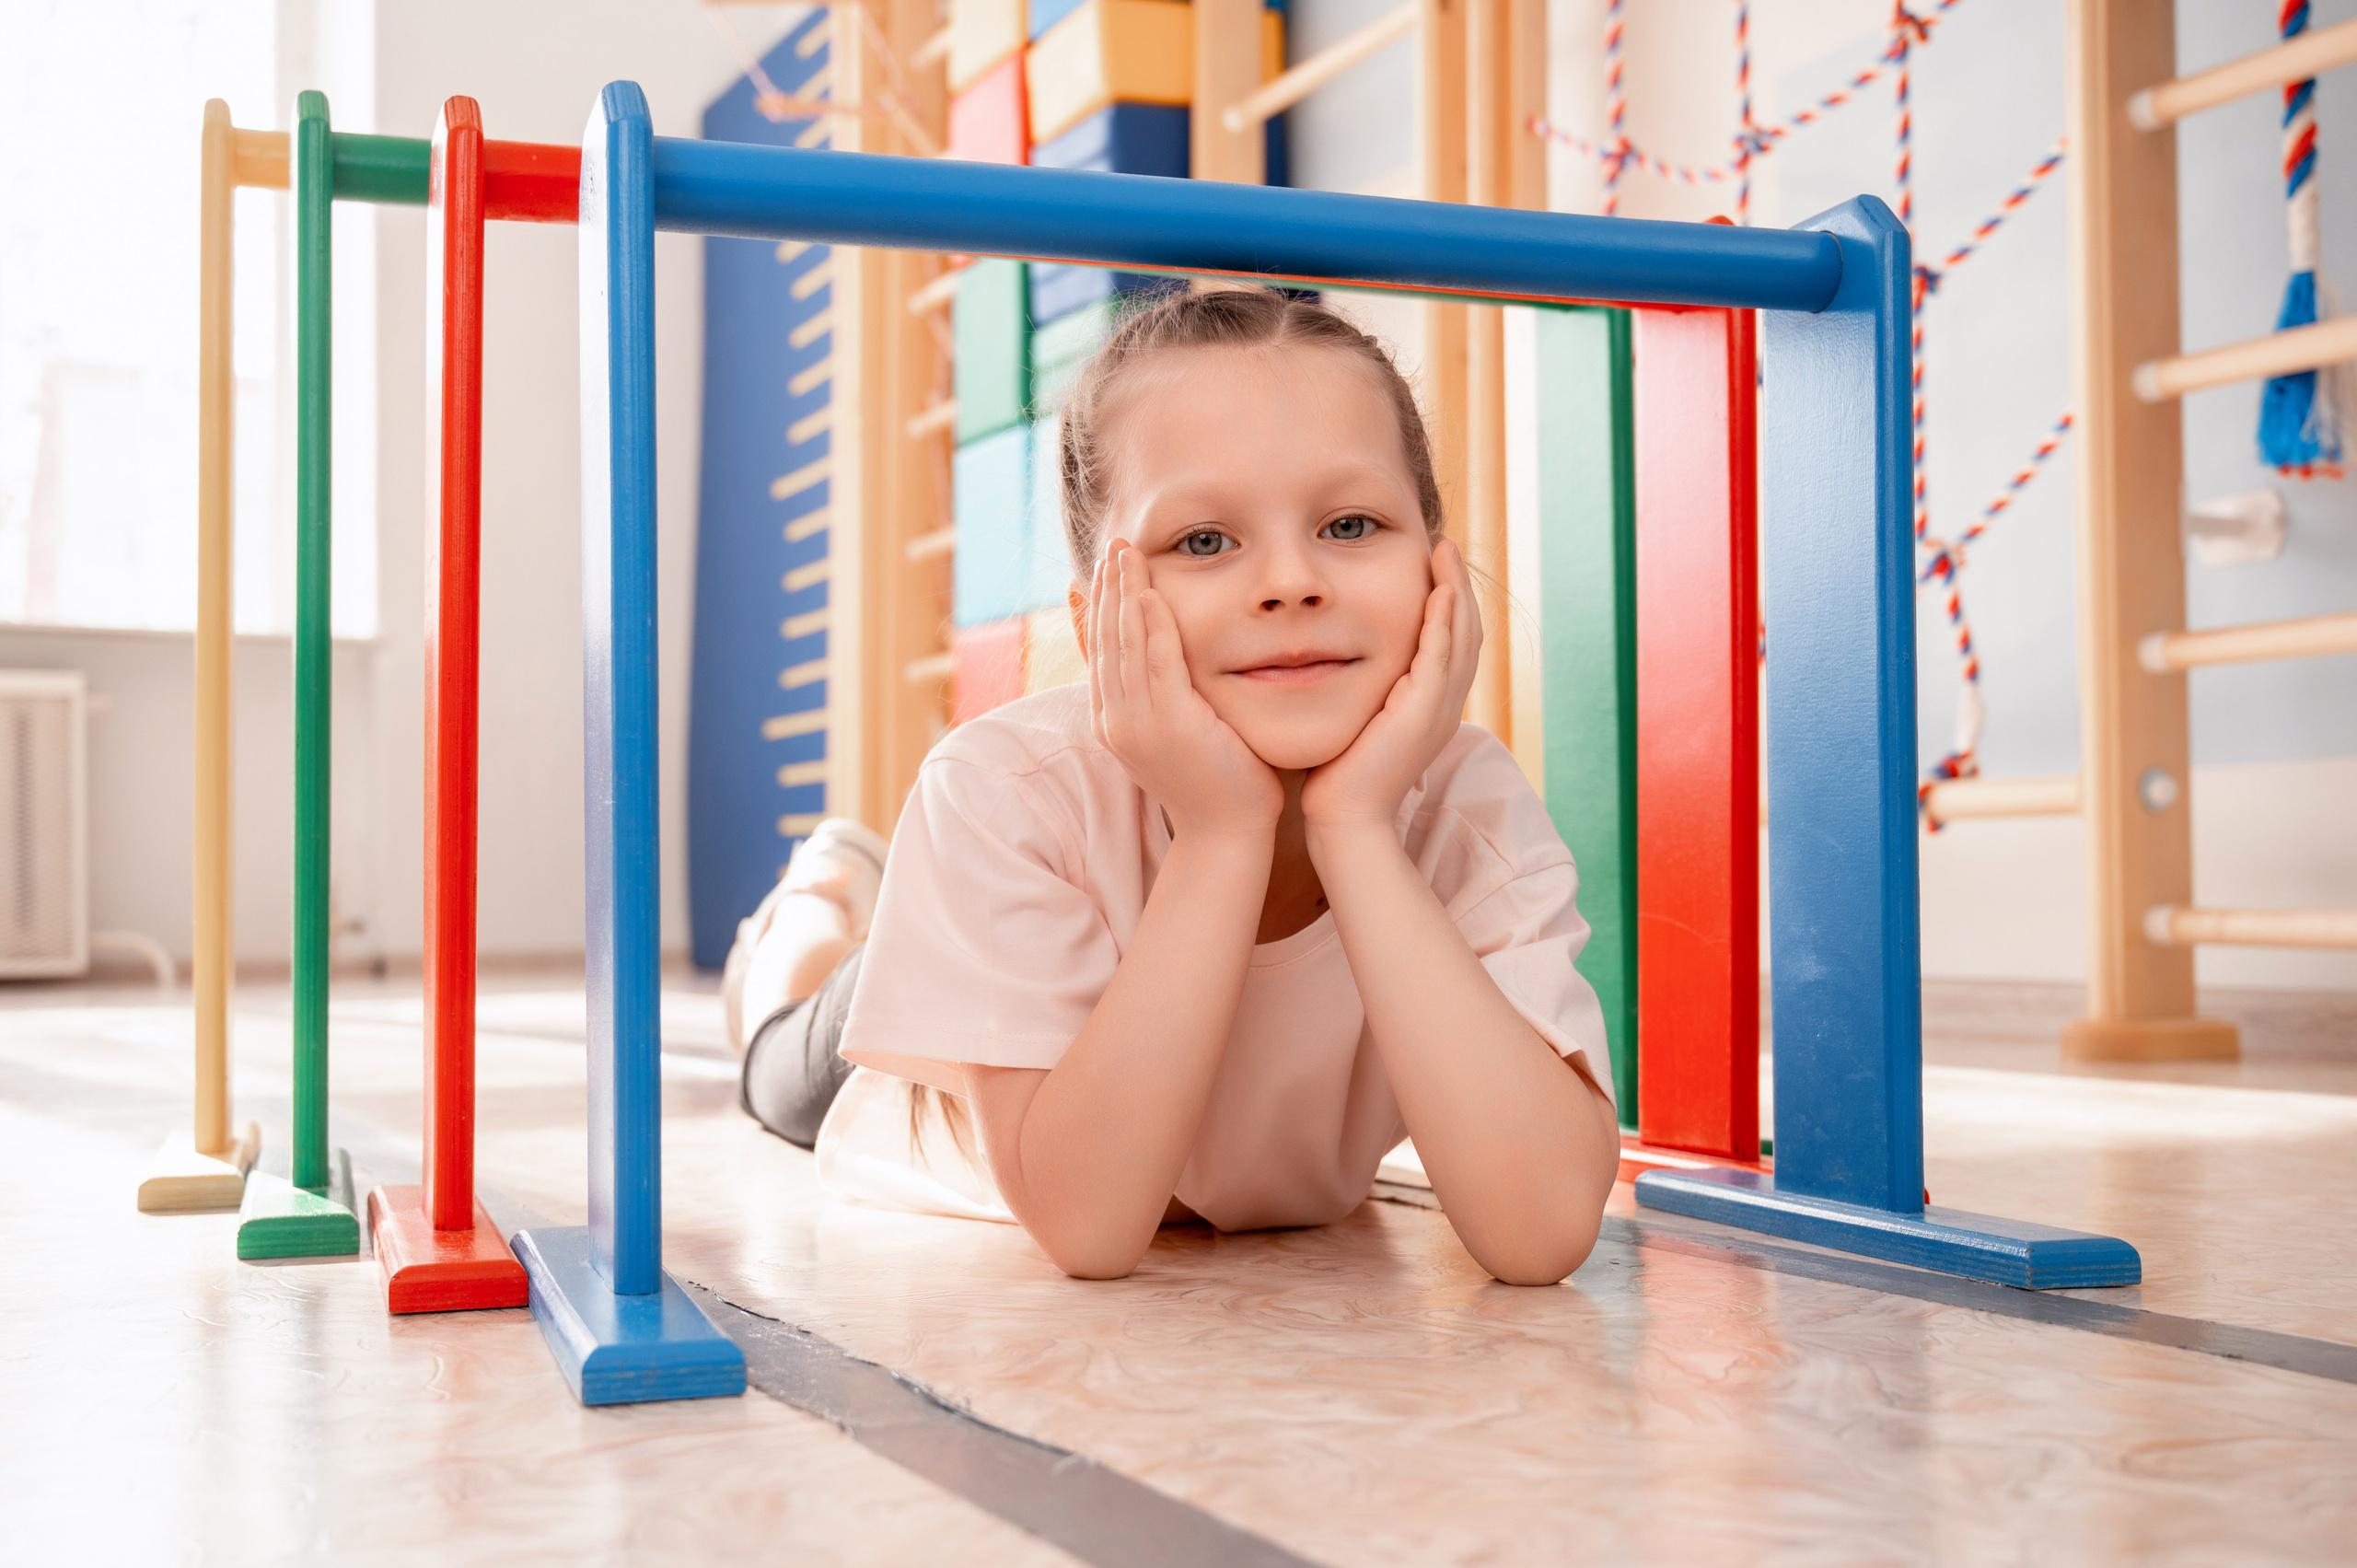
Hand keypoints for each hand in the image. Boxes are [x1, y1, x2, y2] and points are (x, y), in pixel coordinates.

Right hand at [1089, 541, 1283, 843]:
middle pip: (1105, 641)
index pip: (1101, 651)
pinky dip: (1151, 627)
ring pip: (1124, 645)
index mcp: (1113, 722)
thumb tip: (1164, 654)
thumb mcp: (1183, 728)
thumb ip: (1169, 690)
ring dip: (1123, 594)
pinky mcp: (1169, 724)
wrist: (1228, 834)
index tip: (1108, 567)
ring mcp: (1137, 724)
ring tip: (1126, 554)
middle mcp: (1115, 721)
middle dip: (1108, 589)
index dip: (1101, 605)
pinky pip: (1156, 664)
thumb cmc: (1217, 781)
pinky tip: (1151, 594)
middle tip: (1114, 546)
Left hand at [1300, 537, 1481, 838]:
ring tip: (1445, 552)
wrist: (1346, 819)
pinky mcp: (1426, 711)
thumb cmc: (1338, 777)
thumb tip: (1334, 662)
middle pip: (1467, 633)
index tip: (1432, 567)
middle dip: (1458, 586)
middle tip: (1446, 546)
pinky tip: (1438, 588)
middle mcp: (1445, 706)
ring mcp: (1441, 709)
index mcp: (1431, 708)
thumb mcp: (1355, 721)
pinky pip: (1443, 654)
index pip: (1450, 644)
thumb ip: (1359, 691)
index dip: (1447, 604)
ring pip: (1463, 637)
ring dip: (1456, 590)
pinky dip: (1444, 619)